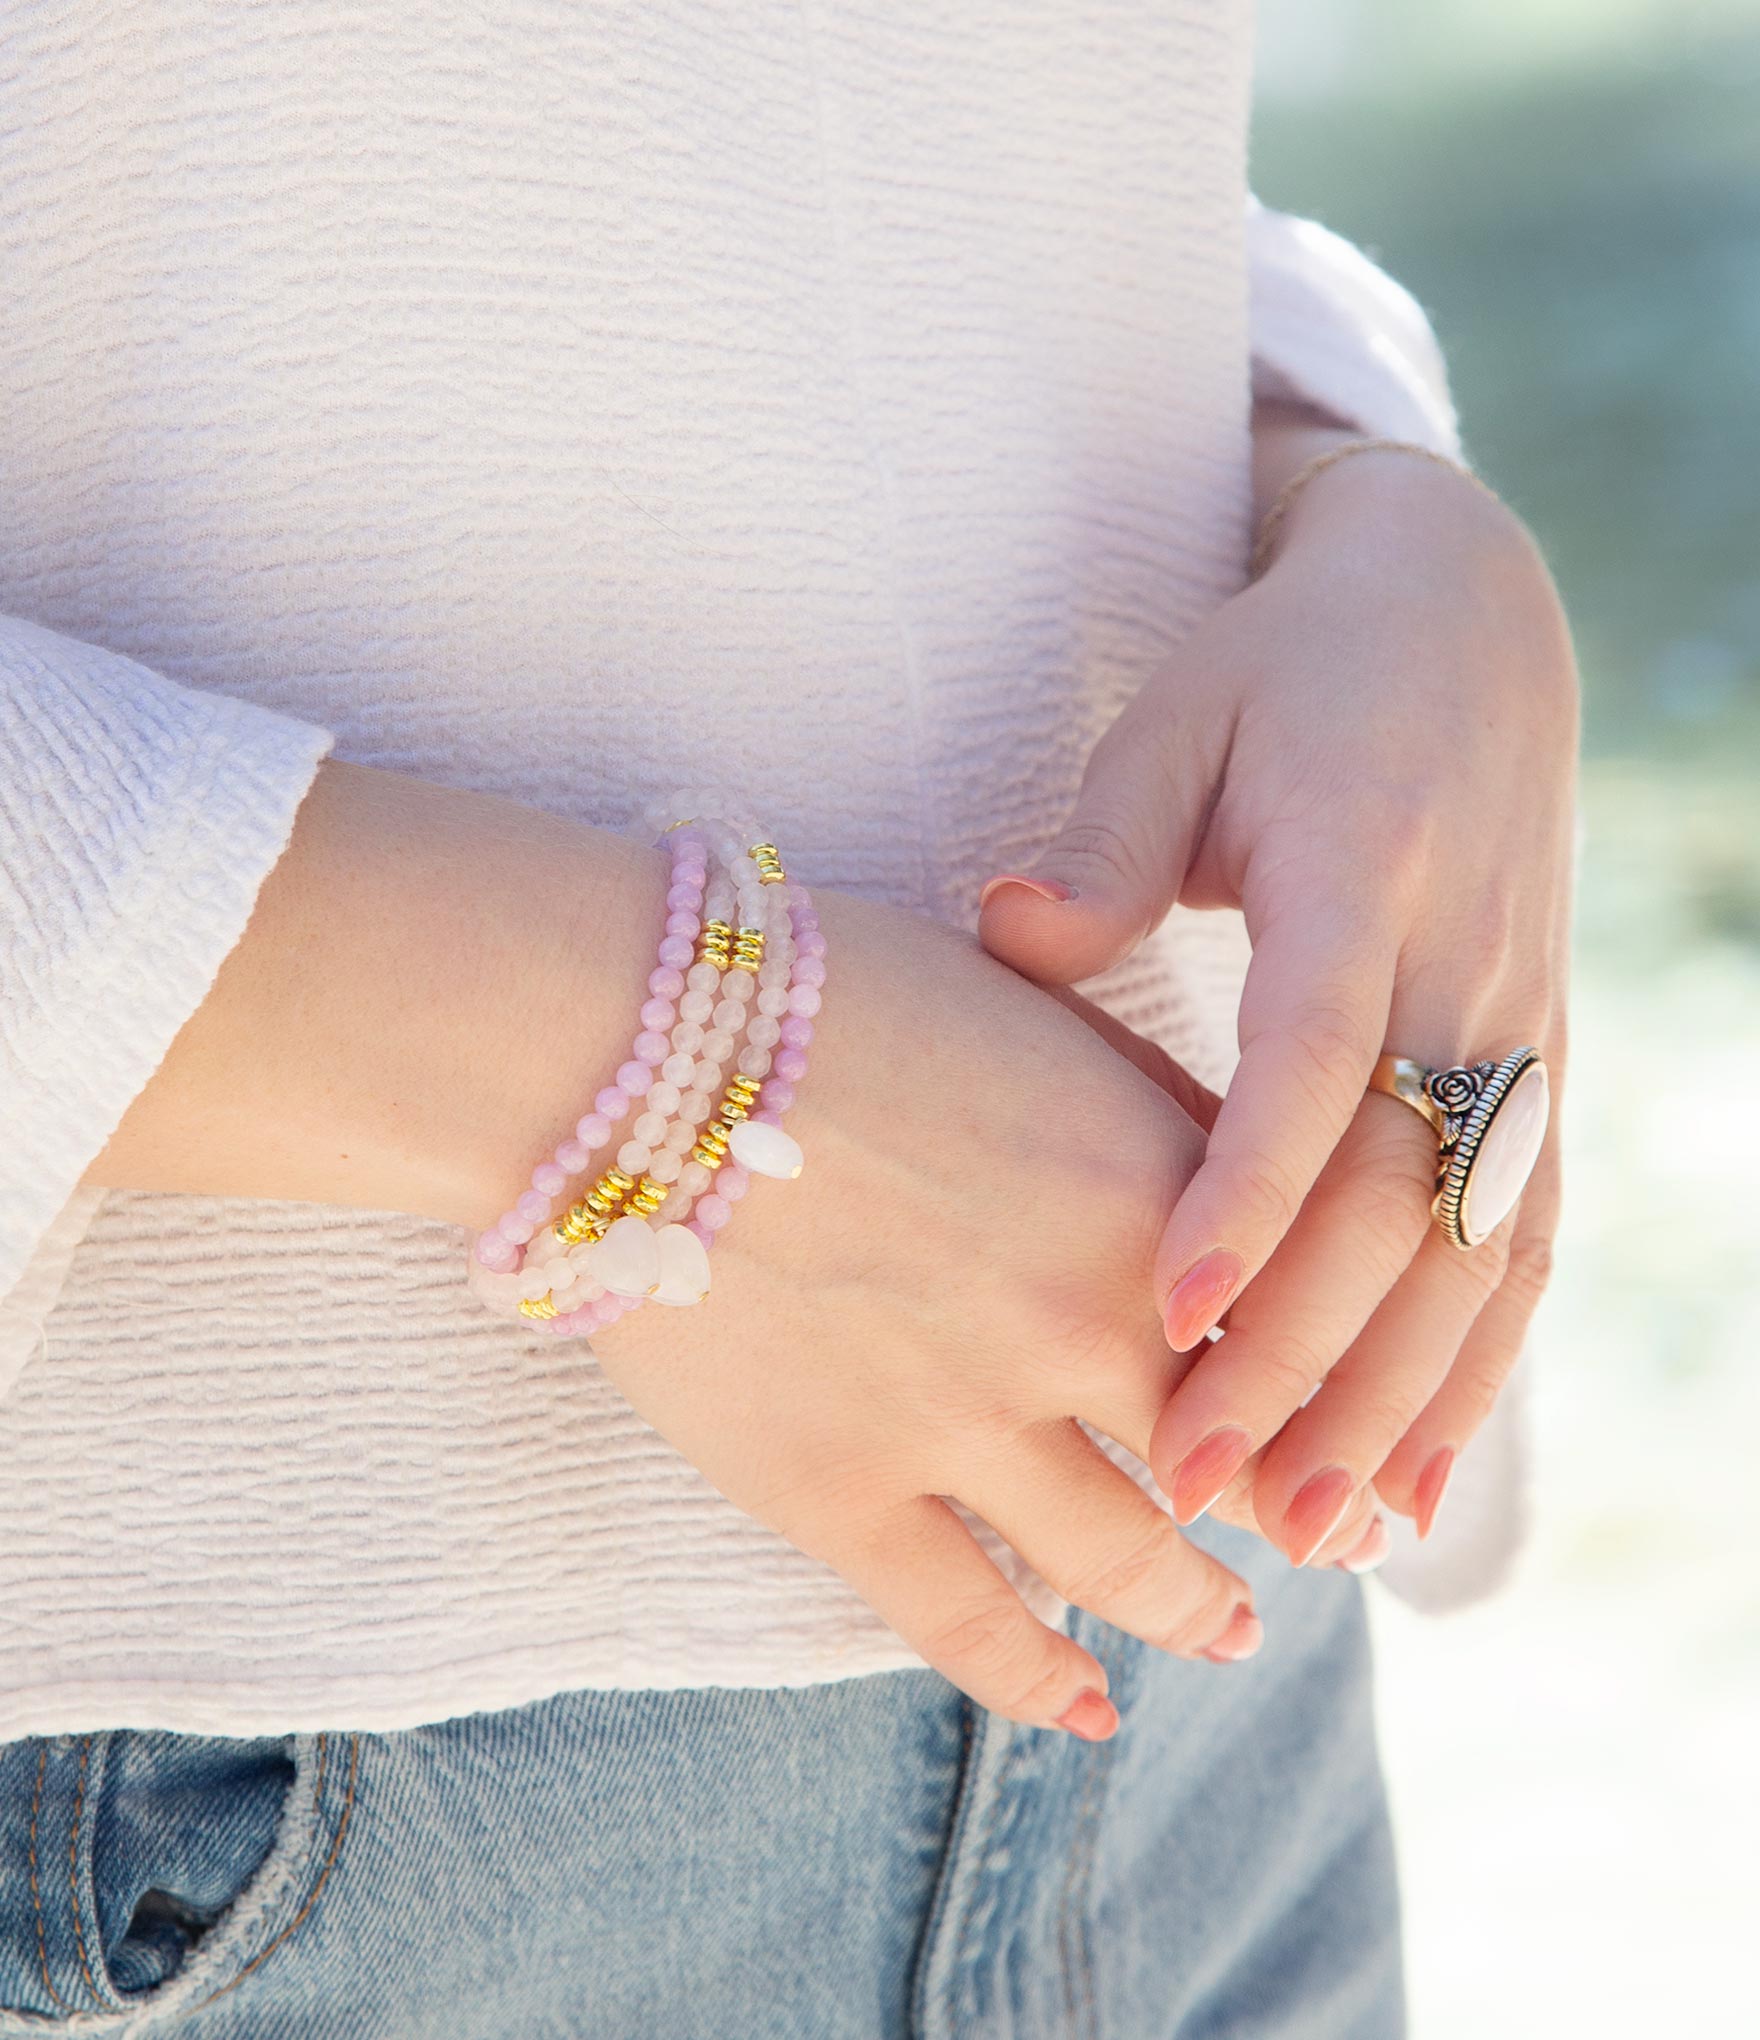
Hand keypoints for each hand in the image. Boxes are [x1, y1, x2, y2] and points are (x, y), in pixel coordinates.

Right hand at [587, 887, 1264, 1739]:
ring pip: (1125, 1559)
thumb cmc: (831, 991)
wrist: (626, 1040)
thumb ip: (1160, 1103)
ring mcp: (959, 1420)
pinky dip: (1039, 1680)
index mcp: (1145, 1192)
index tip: (1340, 1419)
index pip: (1290, 1328)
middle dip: (1286, 1511)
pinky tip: (1089, 1711)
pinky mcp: (837, 1491)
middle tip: (1312, 1540)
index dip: (1328, 1385)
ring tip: (1227, 1631)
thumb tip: (1240, 1184)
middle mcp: (1079, 1322)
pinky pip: (966, 1623)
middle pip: (1232, 1461)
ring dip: (1195, 1607)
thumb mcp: (1039, 1008)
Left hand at [978, 442, 1575, 1562]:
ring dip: (1397, 1395)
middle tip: (1198, 1484)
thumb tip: (1013, 931)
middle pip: (1396, 1187)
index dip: (1252, 1190)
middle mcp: (1462, 965)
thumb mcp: (1182, 719)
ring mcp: (1518, 1025)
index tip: (1174, 1315)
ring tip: (1311, 1530)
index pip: (1313, 1053)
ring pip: (1474, 1243)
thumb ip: (1109, 837)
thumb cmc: (1284, 677)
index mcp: (1360, 870)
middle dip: (1306, 1349)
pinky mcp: (1539, 1068)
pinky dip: (1478, 1366)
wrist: (1464, 627)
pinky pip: (1522, 1239)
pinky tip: (1420, 1481)